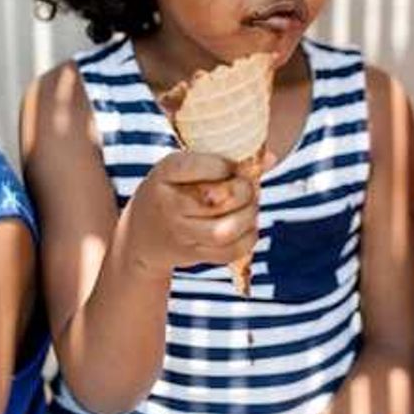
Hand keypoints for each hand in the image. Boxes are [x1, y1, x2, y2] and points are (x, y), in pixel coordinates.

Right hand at [120, 150, 270, 278]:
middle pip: (218, 199)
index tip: (233, 166)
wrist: (141, 235)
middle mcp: (169, 204)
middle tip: (247, 187)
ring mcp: (180, 233)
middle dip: (244, 191)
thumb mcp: (182, 168)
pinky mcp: (192, 254)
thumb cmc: (173, 190)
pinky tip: (246, 227)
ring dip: (248, 217)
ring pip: (225, 230)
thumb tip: (271, 158)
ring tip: (249, 208)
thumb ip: (222, 160)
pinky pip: (229, 252)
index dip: (225, 166)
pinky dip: (247, 239)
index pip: (198, 166)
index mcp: (165, 173)